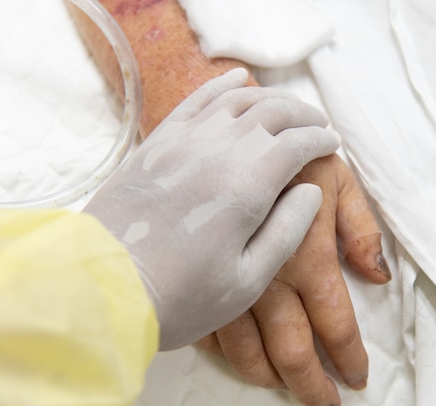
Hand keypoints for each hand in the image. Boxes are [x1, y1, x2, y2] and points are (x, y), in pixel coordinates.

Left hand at [84, 68, 339, 349]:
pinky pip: (197, 99)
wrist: (103, 287)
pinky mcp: (159, 141)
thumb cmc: (181, 293)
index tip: (332, 144)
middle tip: (318, 124)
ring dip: (270, 98)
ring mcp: (185, 140)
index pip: (297, 143)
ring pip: (238, 100)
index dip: (320, 140)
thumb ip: (288, 231)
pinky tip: (238, 81)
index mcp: (249, 183)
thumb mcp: (249, 279)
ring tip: (286, 108)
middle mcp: (220, 149)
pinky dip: (222, 86)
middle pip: (273, 112)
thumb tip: (312, 192)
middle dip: (303, 114)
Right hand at [198, 154, 390, 405]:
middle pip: (293, 350)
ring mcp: (230, 280)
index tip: (357, 377)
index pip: (336, 323)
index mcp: (308, 256)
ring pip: (249, 351)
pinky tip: (241, 362)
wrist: (220, 134)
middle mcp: (270, 278)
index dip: (349, 355)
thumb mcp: (337, 177)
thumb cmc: (284, 154)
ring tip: (284, 389)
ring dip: (269, 375)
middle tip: (323, 403)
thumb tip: (377, 275)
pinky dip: (228, 354)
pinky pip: (213, 329)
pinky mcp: (200, 274)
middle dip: (311, 384)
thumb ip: (360, 227)